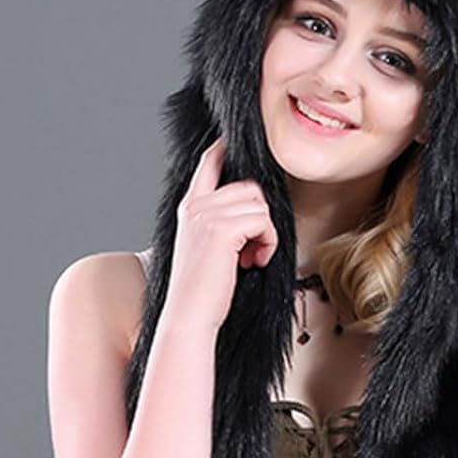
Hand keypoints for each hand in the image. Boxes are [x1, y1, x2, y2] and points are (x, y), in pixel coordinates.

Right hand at [168, 135, 278, 332]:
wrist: (190, 316)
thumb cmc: (204, 292)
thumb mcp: (207, 249)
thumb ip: (221, 223)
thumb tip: (253, 208)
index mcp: (190, 207)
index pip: (209, 162)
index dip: (224, 148)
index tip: (232, 141)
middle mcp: (195, 205)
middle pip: (250, 186)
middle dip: (260, 217)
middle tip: (251, 250)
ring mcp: (206, 214)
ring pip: (260, 203)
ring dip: (265, 232)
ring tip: (251, 258)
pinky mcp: (222, 229)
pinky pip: (263, 220)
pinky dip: (268, 242)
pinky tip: (254, 261)